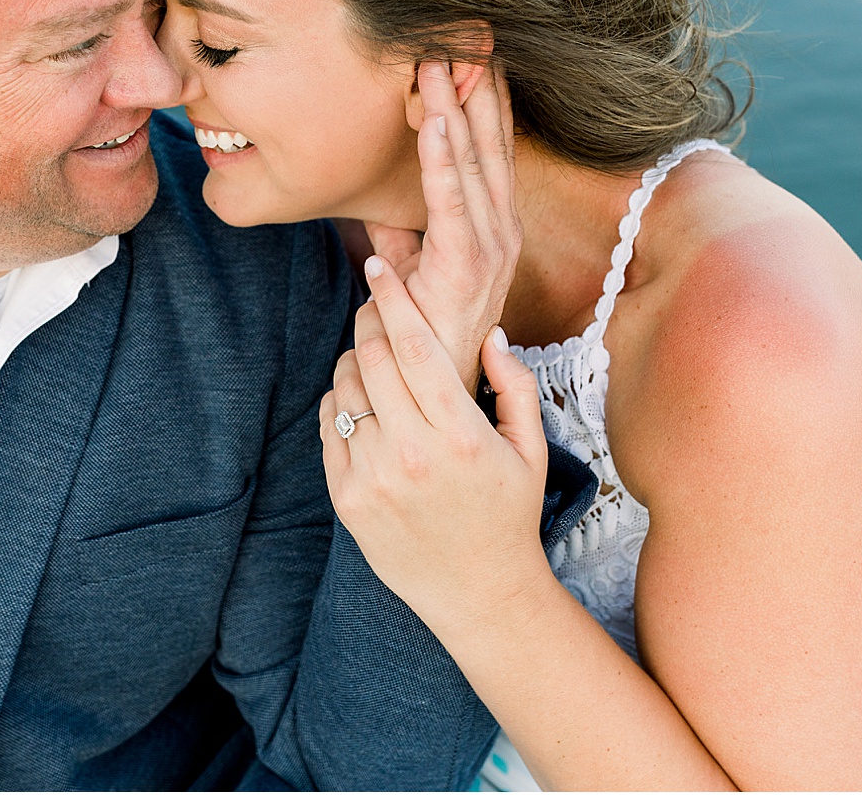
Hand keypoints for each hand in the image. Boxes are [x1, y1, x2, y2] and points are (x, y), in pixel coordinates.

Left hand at [321, 253, 553, 636]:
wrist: (478, 594)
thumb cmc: (509, 514)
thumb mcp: (530, 449)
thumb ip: (515, 385)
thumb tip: (490, 331)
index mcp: (460, 435)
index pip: (414, 346)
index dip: (393, 298)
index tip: (379, 267)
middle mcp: (411, 454)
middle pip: (372, 357)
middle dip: (370, 320)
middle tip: (375, 305)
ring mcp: (373, 477)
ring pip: (345, 387)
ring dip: (355, 360)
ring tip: (374, 360)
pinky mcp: (346, 498)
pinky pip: (330, 424)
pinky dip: (340, 400)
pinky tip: (362, 401)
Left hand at [365, 61, 520, 390]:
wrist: (429, 391)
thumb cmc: (420, 328)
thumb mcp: (409, 265)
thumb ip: (402, 228)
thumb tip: (383, 197)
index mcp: (493, 227)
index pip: (491, 151)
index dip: (486, 100)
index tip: (479, 52)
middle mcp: (501, 232)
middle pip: (489, 145)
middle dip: (476, 89)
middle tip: (465, 35)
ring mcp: (489, 251)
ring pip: (470, 164)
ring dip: (453, 110)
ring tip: (438, 63)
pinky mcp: (464, 268)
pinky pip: (449, 203)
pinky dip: (440, 160)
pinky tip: (430, 122)